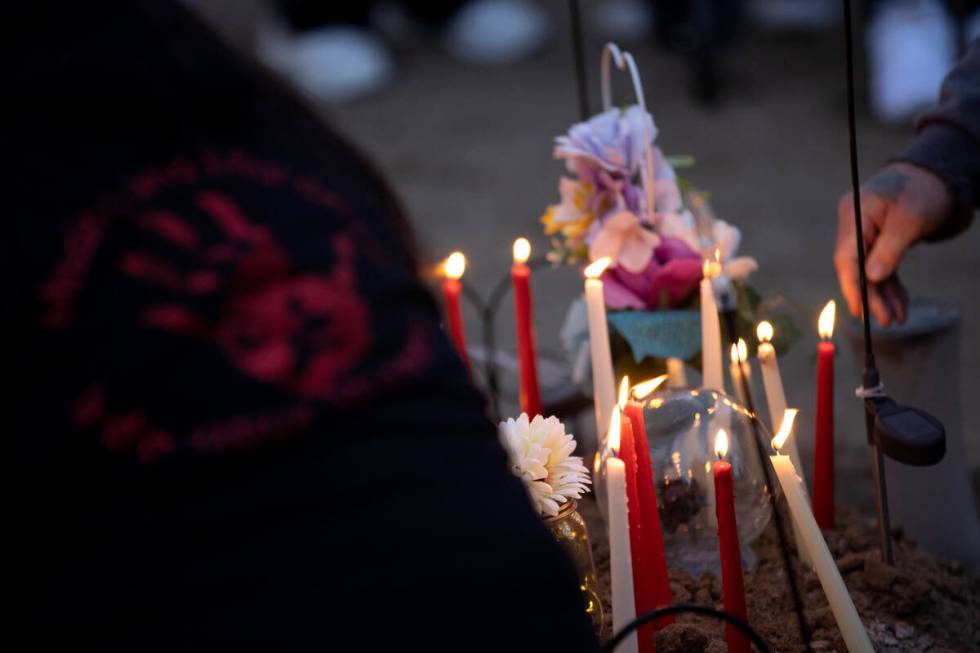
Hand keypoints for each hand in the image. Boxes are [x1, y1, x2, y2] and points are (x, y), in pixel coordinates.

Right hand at [834, 162, 951, 326]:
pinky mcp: (879, 242)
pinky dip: (891, 286)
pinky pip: (882, 268)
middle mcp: (855, 226)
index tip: (860, 309)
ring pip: (870, 272)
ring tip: (898, 318)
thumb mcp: (910, 219)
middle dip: (872, 296)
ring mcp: (866, 234)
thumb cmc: (924, 191)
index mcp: (854, 214)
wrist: (939, 176)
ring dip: (883, 296)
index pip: (846, 257)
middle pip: (856, 268)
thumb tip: (872, 278)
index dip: (851, 285)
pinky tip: (900, 304)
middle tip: (885, 321)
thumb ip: (889, 249)